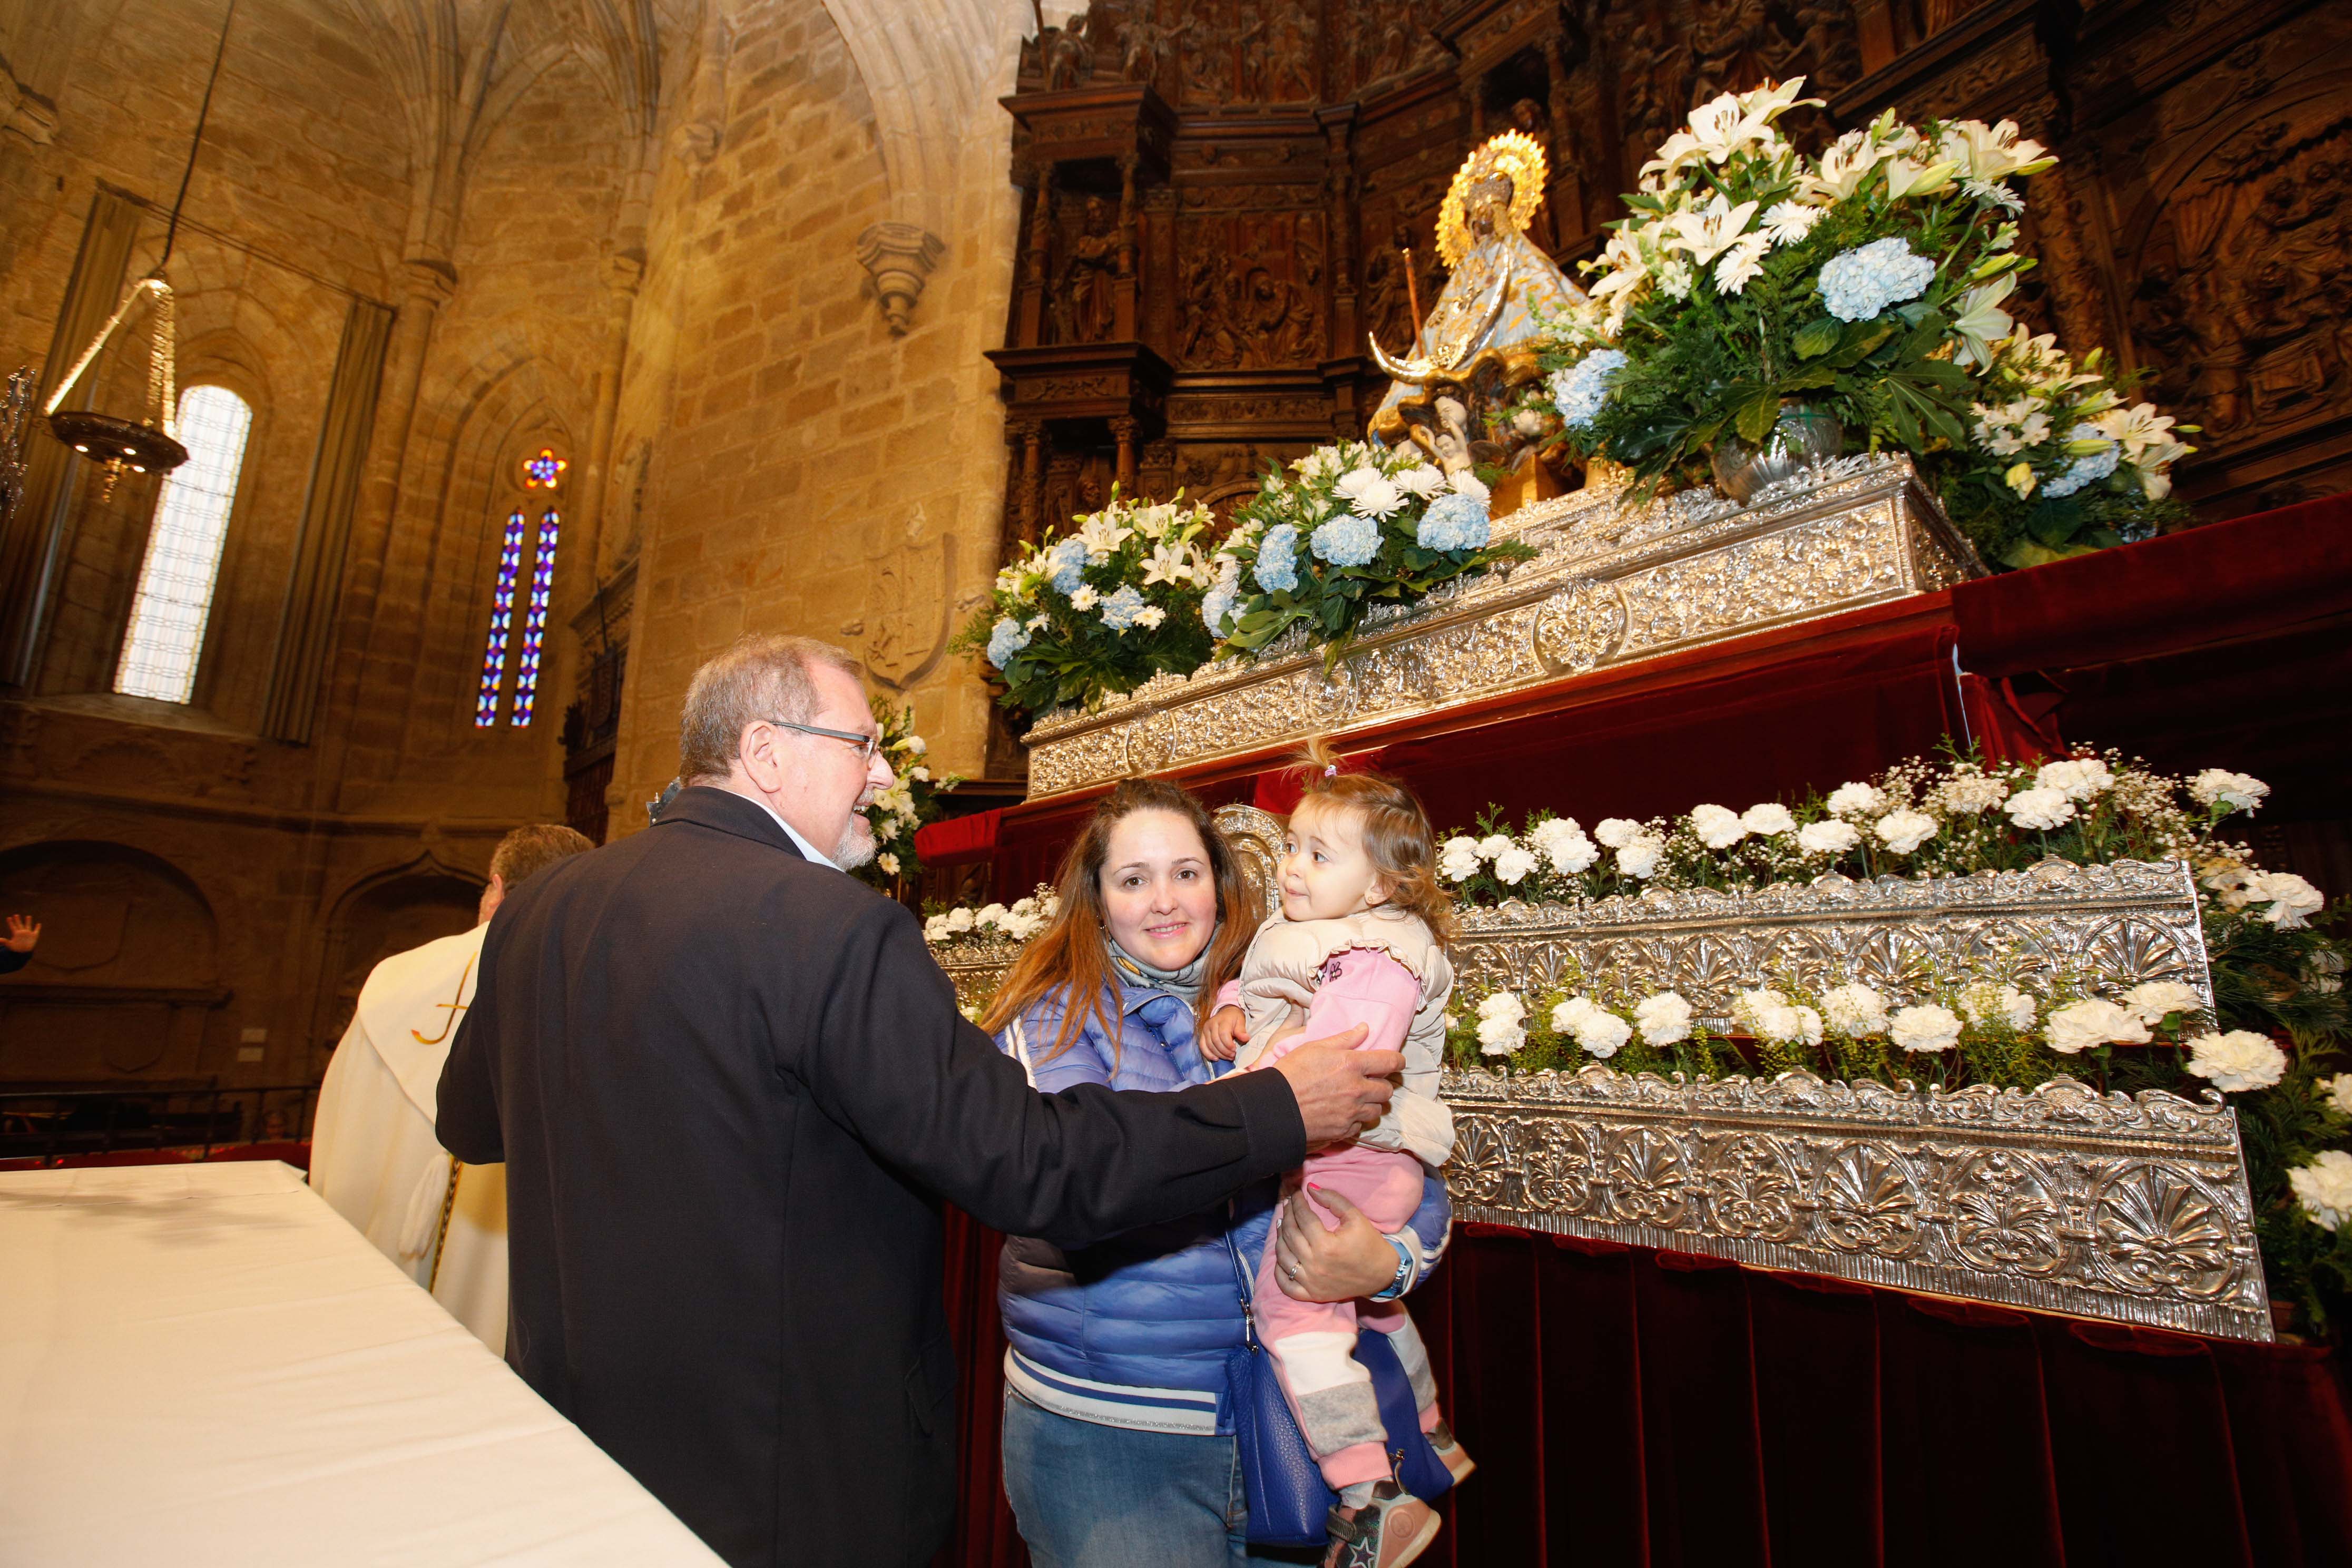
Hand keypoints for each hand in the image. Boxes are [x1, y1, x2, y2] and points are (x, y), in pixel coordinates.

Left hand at [2, 915, 36, 953]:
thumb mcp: (10, 945)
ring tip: (28, 916)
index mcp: (16, 934)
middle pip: (19, 925)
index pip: (13, 927)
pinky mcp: (34, 936)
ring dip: (28, 921)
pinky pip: (36, 931)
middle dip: (18, 920)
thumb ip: (4, 941)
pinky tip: (39, 924)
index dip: (10, 922)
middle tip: (16, 915)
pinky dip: (38, 928)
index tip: (8, 918)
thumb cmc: (16, 949)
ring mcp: (28, 934)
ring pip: (28, 926)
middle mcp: (22, 932)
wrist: (23, 953)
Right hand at [1200, 1004, 1247, 1061]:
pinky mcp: (1202, 1034)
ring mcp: (1205, 1029)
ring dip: (1218, 1054)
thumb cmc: (1234, 1018)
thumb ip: (1241, 1030)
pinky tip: (1216, 1058)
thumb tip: (1245, 1038)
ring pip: (1209, 1045)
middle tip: (1232, 1055)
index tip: (1235, 1050)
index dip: (1228, 1044)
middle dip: (1224, 1051)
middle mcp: (1212, 1024)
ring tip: (1227, 1057)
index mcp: (1222, 1020)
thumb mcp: (1240, 1021)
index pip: (1223, 1034)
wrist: (1226, 1012)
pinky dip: (1208, 1054)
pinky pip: (1202, 1046)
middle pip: (1215, 1041)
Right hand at [1268, 1028, 1396, 1147]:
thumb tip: (1364, 1029)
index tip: (1396, 1062)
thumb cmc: (1291, 1073)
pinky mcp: (1343, 1130)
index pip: (1390, 1061)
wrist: (1274, 1107)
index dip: (1397, 1061)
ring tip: (1357, 1099)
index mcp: (1352, 1064)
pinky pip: (1360, 1126)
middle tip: (1370, 1082)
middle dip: (1382, 1084)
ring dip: (1371, 1104)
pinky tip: (1343, 1113)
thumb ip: (1344, 1039)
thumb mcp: (1315, 1048)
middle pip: (1387, 1089)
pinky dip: (1356, 1120)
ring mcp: (1351, 1112)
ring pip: (1377, 1110)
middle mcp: (1357, 1089)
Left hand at [1273, 1185, 1402, 1302]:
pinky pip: (1286, 1285)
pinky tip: (1282, 1255)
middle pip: (1290, 1235)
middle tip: (1288, 1205)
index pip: (1303, 1218)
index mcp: (1326, 1246)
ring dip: (1279, 1238)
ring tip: (1283, 1224)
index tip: (1295, 1193)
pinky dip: (1279, 1271)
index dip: (1297, 1202)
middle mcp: (1315, 1265)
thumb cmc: (1370, 1244)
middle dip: (1287, 1215)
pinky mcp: (1312, 1295)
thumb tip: (1310, 1188)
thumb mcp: (1356, 1217)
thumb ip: (1333, 1199)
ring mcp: (1311, 1282)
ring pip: (1282, 1257)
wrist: (1383, 1275)